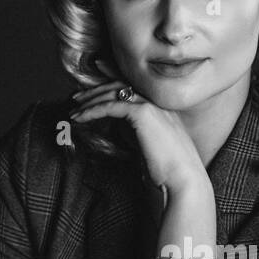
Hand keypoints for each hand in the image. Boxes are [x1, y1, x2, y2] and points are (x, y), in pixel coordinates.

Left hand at [70, 67, 209, 195]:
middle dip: (95, 90)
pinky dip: (93, 110)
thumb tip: (120, 128)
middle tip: (77, 98)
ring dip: (90, 100)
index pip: (132, 87)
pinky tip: (80, 117)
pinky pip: (111, 106)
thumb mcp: (149, 146)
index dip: (111, 80)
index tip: (93, 83)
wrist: (183, 179)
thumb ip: (136, 133)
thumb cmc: (169, 170)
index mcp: (161, 108)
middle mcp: (157, 102)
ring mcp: (151, 105)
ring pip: (114, 93)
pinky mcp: (143, 113)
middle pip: (120, 86)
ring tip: (74, 110)